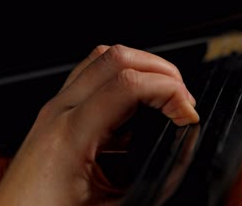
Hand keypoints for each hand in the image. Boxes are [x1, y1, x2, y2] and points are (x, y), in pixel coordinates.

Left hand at [0, 44, 198, 204]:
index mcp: (71, 134)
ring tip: (163, 93)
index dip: (168, 91)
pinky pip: (91, 78)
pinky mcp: (57, 113)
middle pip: (115, 57)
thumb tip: (179, 163)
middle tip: (180, 97)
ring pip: (101, 60)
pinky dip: (122, 82)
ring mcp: (55, 108)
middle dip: (160, 69)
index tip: (186, 112)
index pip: (128, 84)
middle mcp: (59, 111)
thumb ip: (148, 184)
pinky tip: (136, 110)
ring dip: (140, 69)